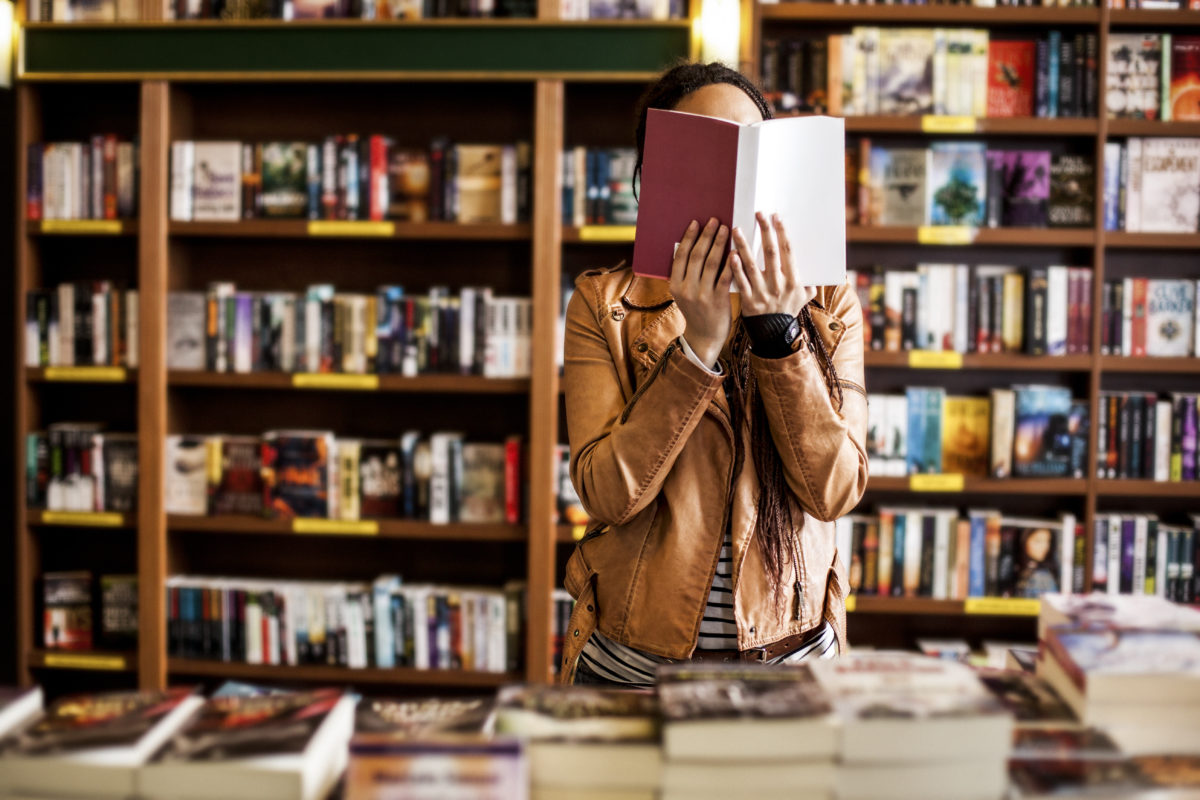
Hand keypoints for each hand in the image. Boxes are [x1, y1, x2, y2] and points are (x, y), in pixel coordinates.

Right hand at [669, 217, 734, 366]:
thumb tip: (691, 246)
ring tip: (726, 229)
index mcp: (675, 285)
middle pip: (697, 256)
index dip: (689, 237)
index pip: (681, 255)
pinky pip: (725, 277)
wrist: (704, 337)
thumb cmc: (696, 311)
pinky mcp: (718, 301)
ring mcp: (702, 295)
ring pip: (711, 263)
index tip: (696, 222)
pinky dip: (730, 263)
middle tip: (714, 220)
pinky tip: (736, 250)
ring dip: (719, 243)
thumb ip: (685, 274)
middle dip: (706, 235)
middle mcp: (686, 289)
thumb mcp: (684, 293)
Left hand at [730, 212, 817, 316]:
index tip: (776, 217)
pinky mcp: (748, 301)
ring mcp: (762, 293)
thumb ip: (811, 279)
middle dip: (765, 231)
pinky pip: (740, 282)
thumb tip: (821, 263)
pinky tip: (730, 254)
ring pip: (752, 265)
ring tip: (736, 229)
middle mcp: (778, 285)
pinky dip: (735, 268)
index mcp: (794, 281)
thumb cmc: (789, 310)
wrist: (774, 334)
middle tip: (759, 214)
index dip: (782, 233)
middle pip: (771, 253)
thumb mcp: (805, 296)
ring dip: (744, 245)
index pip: (788, 252)